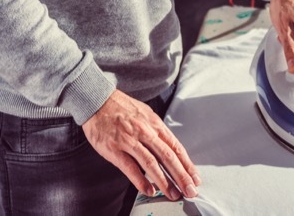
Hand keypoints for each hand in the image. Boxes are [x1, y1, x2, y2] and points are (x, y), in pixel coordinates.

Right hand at [81, 89, 200, 199]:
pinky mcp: (115, 149)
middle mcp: (146, 132)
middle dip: (181, 176)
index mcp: (155, 124)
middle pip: (168, 156)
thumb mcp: (146, 114)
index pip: (176, 147)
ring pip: (151, 163)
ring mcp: (130, 140)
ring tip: (173, 193)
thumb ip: (157, 131)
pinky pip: (130, 167)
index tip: (194, 178)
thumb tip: (170, 147)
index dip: (187, 164)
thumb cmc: (122, 108)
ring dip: (164, 181)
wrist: (98, 100)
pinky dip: (141, 180)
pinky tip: (149, 190)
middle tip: (190, 190)